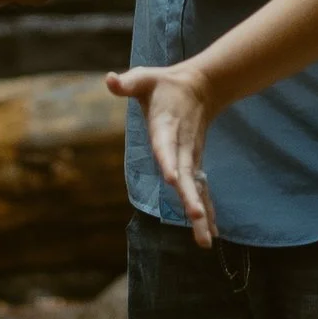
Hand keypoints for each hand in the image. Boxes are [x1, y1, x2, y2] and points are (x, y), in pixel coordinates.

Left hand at [105, 62, 219, 246]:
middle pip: (186, 175)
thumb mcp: (144, 78)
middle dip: (191, 198)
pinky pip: (200, 191)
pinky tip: (208, 235)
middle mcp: (181, 147)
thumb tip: (109, 79)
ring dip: (201, 213)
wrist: (202, 87)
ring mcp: (190, 158)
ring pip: (196, 188)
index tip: (172, 179)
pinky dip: (206, 213)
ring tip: (205, 240)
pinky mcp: (193, 165)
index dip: (168, 162)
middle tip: (197, 217)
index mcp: (167, 127)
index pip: (166, 147)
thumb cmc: (165, 85)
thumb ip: (127, 83)